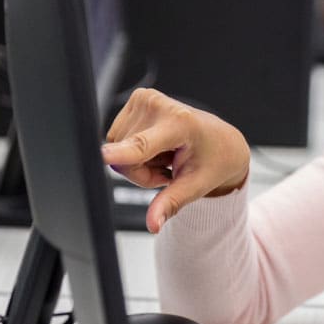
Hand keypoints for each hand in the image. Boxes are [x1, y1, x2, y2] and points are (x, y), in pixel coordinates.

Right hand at [100, 88, 249, 233]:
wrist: (222, 141)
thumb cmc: (212, 161)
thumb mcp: (195, 186)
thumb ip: (170, 203)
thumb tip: (153, 224)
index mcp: (181, 124)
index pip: (142, 145)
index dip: (120, 154)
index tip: (101, 157)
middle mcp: (159, 105)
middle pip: (124, 161)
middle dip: (142, 173)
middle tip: (169, 167)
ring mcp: (146, 99)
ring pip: (117, 152)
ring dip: (139, 163)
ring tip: (166, 156)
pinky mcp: (137, 99)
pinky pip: (117, 140)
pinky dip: (134, 151)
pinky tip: (157, 146)